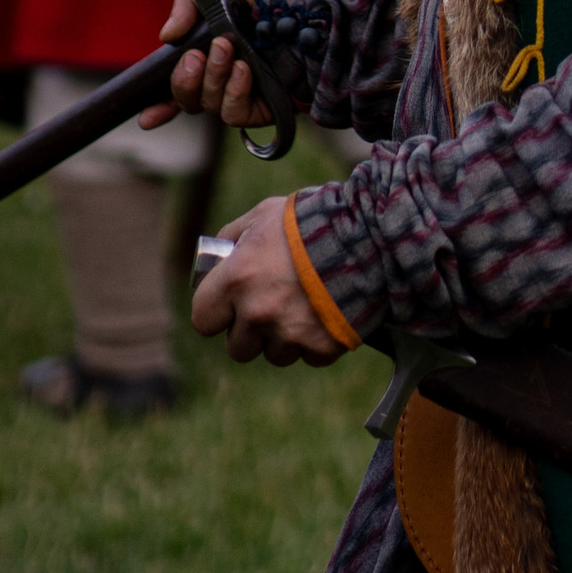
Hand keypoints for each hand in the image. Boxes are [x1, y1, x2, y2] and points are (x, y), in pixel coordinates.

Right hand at [137, 0, 269, 130]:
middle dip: (184, 80)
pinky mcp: (265, 109)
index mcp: (210, 55)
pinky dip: (234, 92)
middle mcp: (224, 79)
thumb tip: (167, 37)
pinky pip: (235, 113)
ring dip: (213, 78)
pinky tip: (245, 71)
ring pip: (208, 104)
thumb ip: (189, 5)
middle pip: (187, 99)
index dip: (159, 107)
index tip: (146, 118)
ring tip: (228, 51)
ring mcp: (244, 95)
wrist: (317, 11)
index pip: (178, 88)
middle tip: (197, 56)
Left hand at [191, 192, 341, 367]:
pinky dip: (316, 341)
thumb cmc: (310, 220)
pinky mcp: (321, 347)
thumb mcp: (262, 215)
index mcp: (236, 280)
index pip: (203, 320)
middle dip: (251, 331)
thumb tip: (213, 258)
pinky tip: (327, 312)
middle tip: (272, 306)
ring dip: (284, 338)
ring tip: (305, 305)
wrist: (369, 232)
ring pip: (275, 355)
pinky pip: (309, 357)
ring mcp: (290, 334)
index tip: (229, 305)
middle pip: (237, 348)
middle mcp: (258, 313)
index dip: (216, 312)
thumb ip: (231, 238)